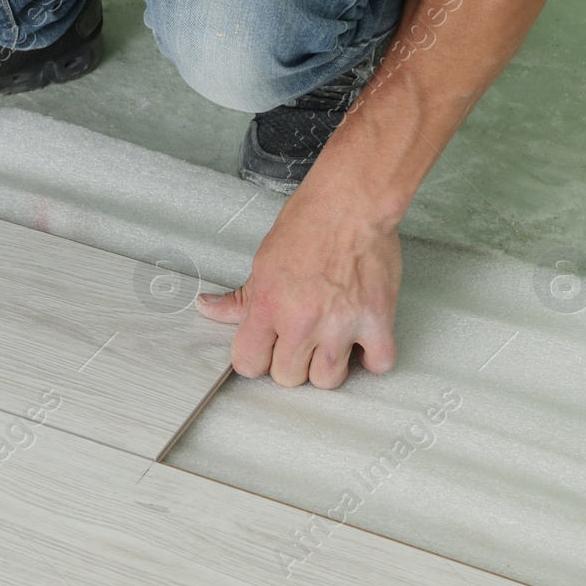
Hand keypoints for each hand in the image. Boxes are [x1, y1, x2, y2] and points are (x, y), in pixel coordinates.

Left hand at [194, 179, 401, 387]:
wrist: (349, 204)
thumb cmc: (307, 226)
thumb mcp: (262, 262)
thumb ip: (239, 298)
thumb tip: (208, 309)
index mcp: (268, 307)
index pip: (248, 364)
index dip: (256, 359)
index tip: (266, 349)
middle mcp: (302, 322)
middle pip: (288, 378)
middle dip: (292, 361)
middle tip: (301, 337)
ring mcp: (341, 325)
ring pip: (328, 380)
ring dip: (328, 364)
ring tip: (330, 339)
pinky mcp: (377, 321)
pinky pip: (377, 365)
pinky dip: (372, 358)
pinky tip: (362, 341)